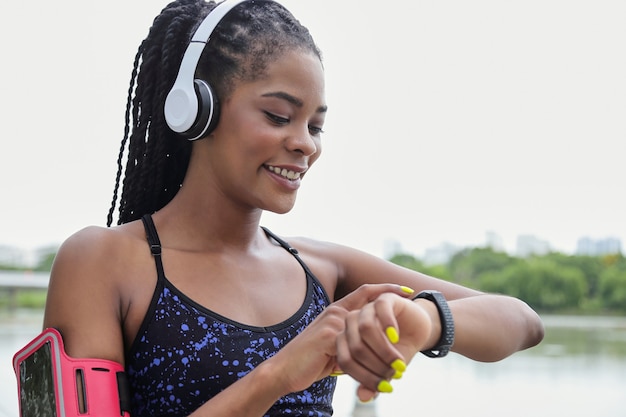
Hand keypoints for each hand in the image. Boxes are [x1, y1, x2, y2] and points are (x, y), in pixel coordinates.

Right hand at [268, 284, 413, 395]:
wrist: (282, 370)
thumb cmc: (307, 361)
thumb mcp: (331, 348)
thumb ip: (348, 343)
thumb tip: (368, 350)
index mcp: (337, 311)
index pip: (366, 292)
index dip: (387, 289)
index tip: (407, 291)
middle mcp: (335, 312)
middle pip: (373, 314)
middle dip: (394, 327)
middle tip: (410, 341)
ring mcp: (332, 324)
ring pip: (369, 337)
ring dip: (385, 358)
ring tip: (397, 374)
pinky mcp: (329, 338)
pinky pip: (357, 352)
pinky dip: (370, 369)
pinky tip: (379, 381)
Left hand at [335, 292, 432, 401]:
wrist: (419, 329)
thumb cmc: (398, 349)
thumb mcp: (386, 369)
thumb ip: (373, 382)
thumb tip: (363, 398)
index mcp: (347, 339)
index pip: (346, 360)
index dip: (364, 377)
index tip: (384, 387)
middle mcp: (353, 323)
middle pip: (355, 346)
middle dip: (377, 365)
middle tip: (396, 374)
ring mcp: (367, 309)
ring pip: (365, 328)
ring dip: (383, 349)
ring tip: (399, 362)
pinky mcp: (383, 299)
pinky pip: (380, 309)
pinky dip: (387, 324)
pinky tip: (395, 337)